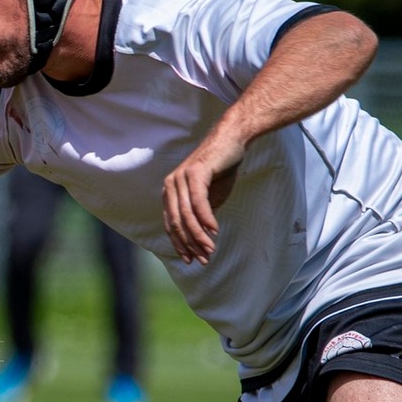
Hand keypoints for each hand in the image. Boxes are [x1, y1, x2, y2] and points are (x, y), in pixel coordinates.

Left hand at [162, 129, 243, 264]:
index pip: (171, 225)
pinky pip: (198, 201)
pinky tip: (214, 231)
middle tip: (204, 259)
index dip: (180, 244)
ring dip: (199, 235)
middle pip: (177, 223)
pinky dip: (206, 218)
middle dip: (190, 244)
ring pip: (186, 215)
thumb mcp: (208, 197)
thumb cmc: (220, 170)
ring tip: (210, 249)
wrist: (231, 141)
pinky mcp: (195, 172)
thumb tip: (199, 237)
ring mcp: (180, 178)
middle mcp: (170, 186)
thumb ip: (199, 214)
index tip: (191, 260)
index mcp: (170, 193)